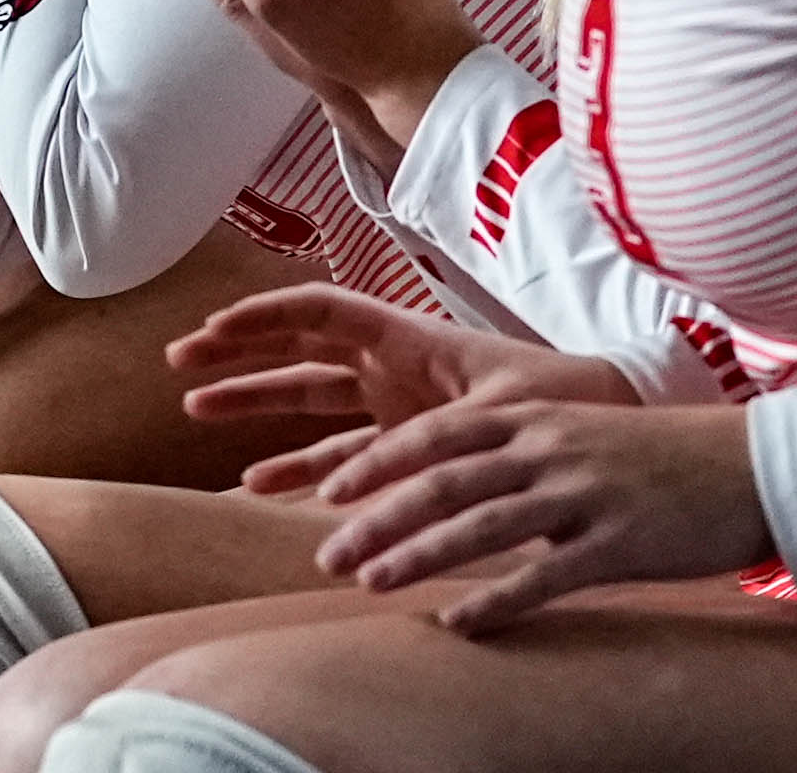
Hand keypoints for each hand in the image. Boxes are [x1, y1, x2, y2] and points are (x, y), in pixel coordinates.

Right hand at [171, 283, 633, 494]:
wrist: (615, 425)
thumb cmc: (567, 401)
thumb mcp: (500, 413)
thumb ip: (437, 443)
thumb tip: (377, 486)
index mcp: (410, 337)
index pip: (320, 311)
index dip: (264, 316)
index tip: (213, 331)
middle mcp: (393, 365)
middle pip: (298, 347)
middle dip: (240, 352)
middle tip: (181, 362)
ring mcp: (397, 406)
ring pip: (309, 400)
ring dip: (256, 405)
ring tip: (198, 411)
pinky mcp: (410, 448)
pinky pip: (340, 453)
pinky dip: (299, 465)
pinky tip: (258, 481)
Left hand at [307, 395, 770, 632]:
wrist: (750, 465)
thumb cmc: (653, 452)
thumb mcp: (575, 433)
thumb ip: (513, 452)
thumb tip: (449, 488)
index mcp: (532, 414)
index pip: (433, 433)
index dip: (376, 462)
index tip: (326, 490)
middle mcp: (548, 447)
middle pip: (442, 481)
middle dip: (378, 518)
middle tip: (327, 554)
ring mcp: (582, 493)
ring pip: (481, 525)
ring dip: (419, 555)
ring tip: (370, 584)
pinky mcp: (619, 543)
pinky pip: (545, 575)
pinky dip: (496, 600)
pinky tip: (457, 624)